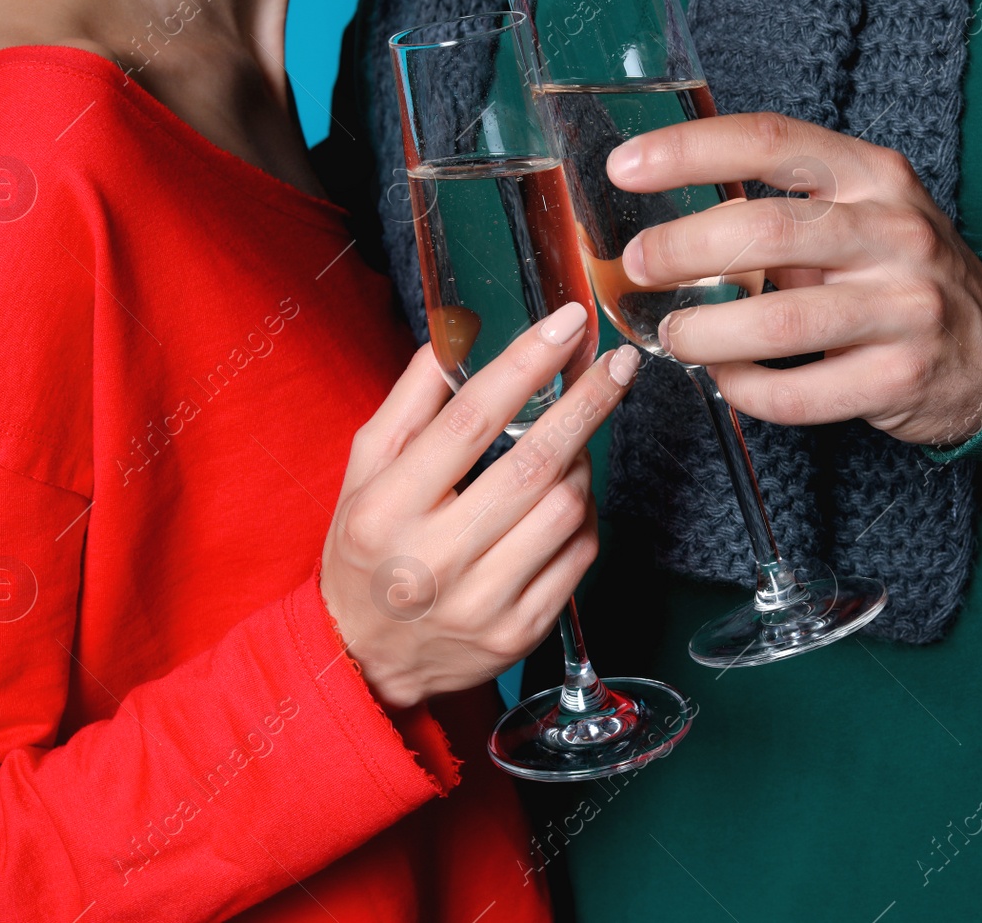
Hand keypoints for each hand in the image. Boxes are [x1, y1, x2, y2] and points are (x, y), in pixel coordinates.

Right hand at [319, 302, 638, 708]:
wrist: (364, 658)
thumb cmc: (367, 550)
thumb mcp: (365, 470)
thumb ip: (411, 401)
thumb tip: (456, 332)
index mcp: (388, 509)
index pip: (469, 420)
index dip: (526, 363)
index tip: (567, 325)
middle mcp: (434, 559)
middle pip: (533, 464)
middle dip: (586, 403)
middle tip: (618, 365)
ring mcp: (482, 602)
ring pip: (566, 508)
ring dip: (582, 461)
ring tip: (572, 441)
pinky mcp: (520, 632)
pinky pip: (579, 555)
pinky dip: (585, 514)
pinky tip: (568, 495)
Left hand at [608, 112, 981, 446]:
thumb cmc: (898, 275)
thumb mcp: (861, 215)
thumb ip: (784, 208)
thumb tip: (665, 222)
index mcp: (872, 175)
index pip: (769, 140)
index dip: (689, 151)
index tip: (624, 168)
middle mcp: (893, 231)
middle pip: (766, 229)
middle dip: (684, 248)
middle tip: (638, 266)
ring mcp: (904, 306)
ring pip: (779, 320)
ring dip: (707, 331)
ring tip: (673, 334)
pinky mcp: (900, 376)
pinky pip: (798, 393)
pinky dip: (746, 390)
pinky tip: (727, 380)